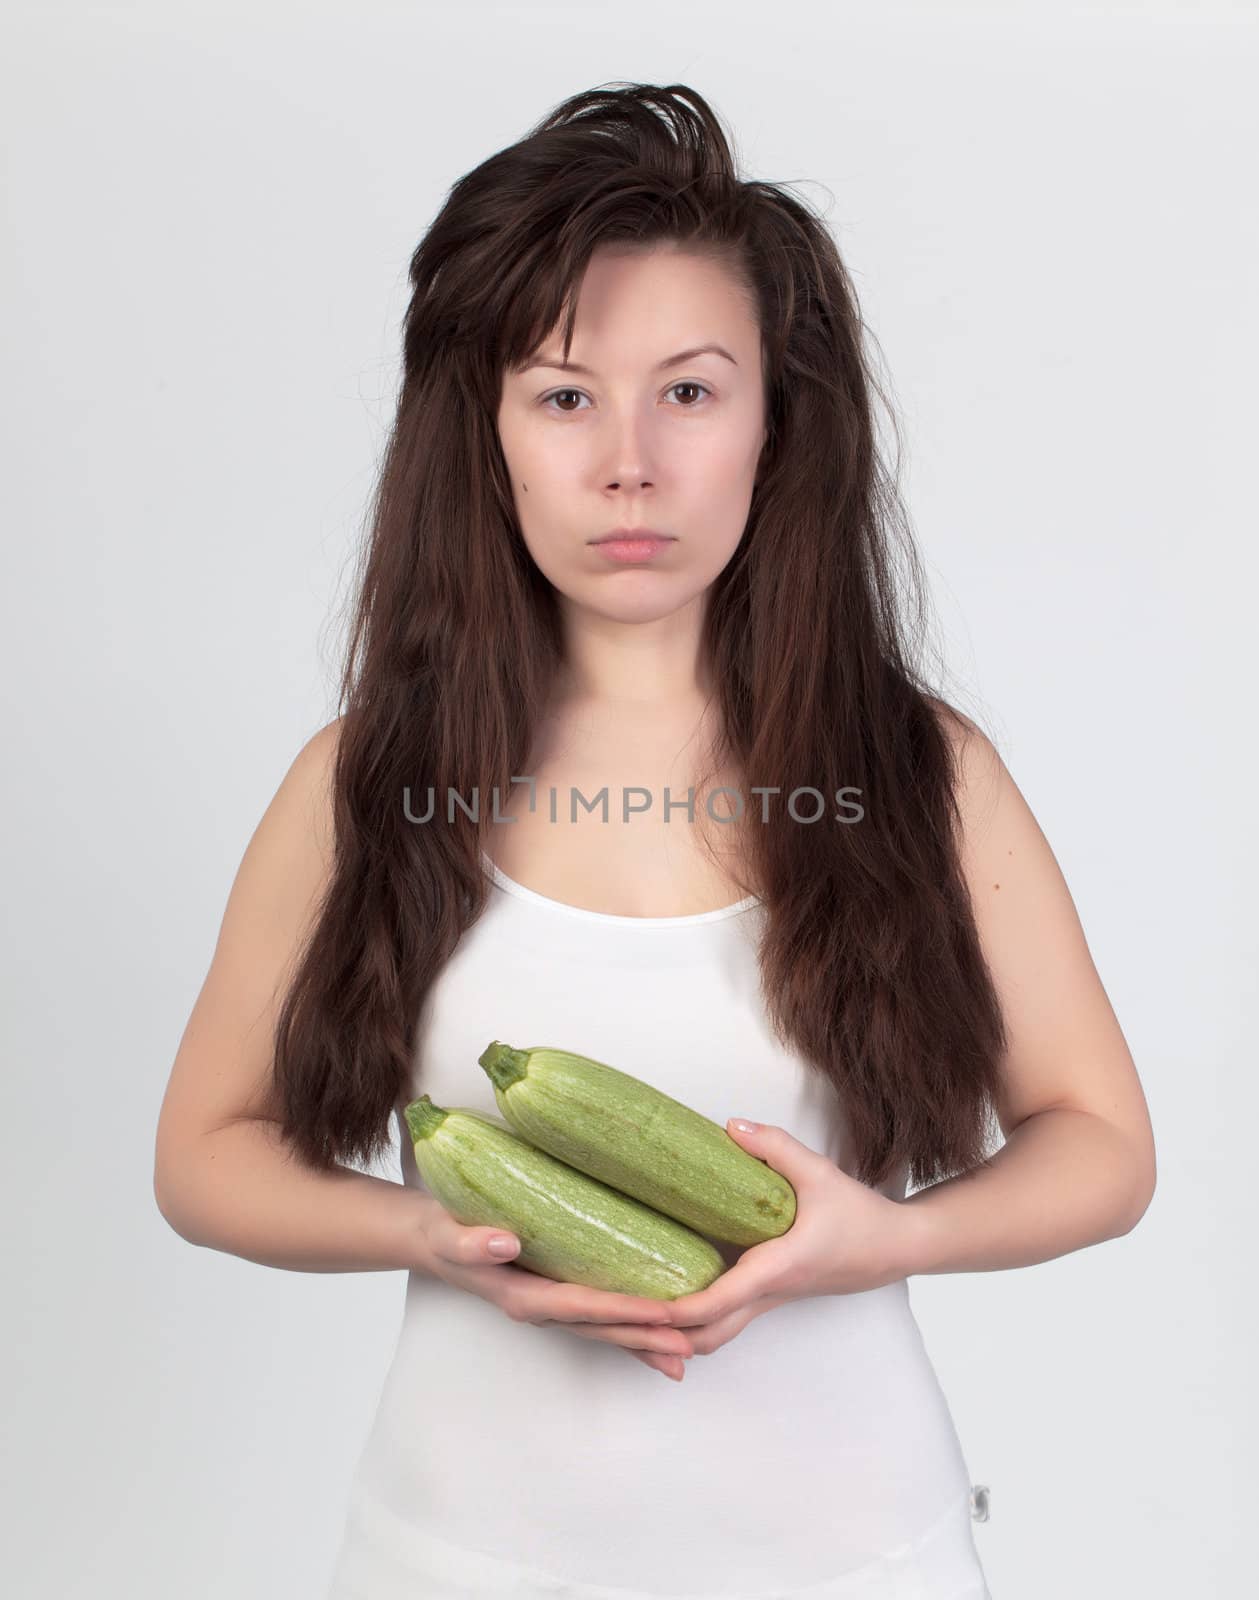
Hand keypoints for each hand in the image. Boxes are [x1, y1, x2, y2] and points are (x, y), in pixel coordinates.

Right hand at [419, 1194, 696, 1369]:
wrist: (432, 1241)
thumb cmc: (444, 1232)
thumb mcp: (449, 1234)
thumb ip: (473, 1242)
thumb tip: (504, 1243)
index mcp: (523, 1297)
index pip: (582, 1305)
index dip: (622, 1310)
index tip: (661, 1313)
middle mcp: (542, 1309)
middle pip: (602, 1328)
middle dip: (646, 1337)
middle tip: (690, 1343)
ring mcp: (552, 1307)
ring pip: (605, 1329)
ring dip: (644, 1342)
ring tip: (687, 1351)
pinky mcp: (558, 1297)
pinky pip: (598, 1319)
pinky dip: (629, 1330)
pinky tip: (659, 1337)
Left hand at [633, 1118, 918, 1380]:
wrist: (897, 1248)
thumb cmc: (860, 1216)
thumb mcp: (820, 1172)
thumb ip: (775, 1147)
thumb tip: (730, 1126)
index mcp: (776, 1269)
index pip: (717, 1302)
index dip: (674, 1310)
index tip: (639, 1309)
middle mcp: (768, 1294)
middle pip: (707, 1336)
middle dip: (662, 1338)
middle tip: (619, 1324)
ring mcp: (770, 1300)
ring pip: (716, 1334)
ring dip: (676, 1335)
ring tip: (634, 1319)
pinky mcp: (771, 1295)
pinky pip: (727, 1319)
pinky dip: (696, 1322)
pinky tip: (670, 1302)